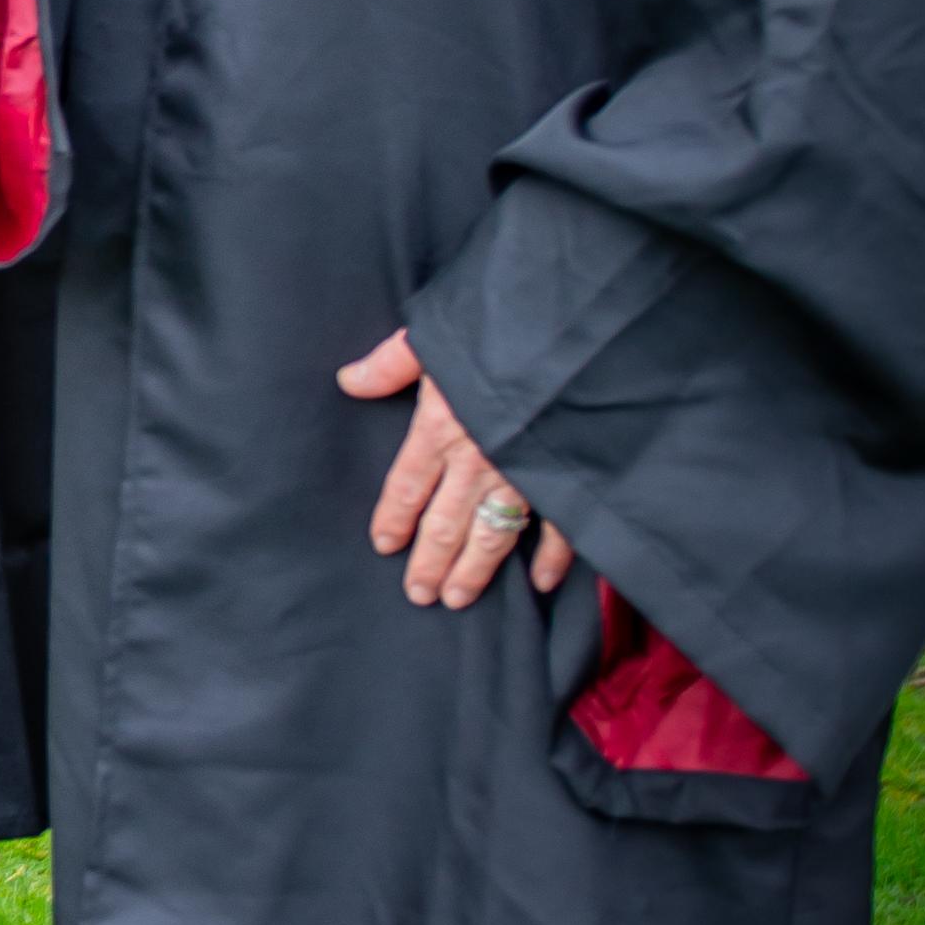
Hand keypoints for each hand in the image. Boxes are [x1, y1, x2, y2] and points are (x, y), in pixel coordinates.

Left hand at [340, 328, 573, 608]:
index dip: (393, 519)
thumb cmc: (499, 325)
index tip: (384, 546)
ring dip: (472, 571)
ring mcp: (522, 474)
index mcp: (440, 427)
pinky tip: (538, 583)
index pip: (406, 486)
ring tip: (455, 599)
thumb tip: (349, 380)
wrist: (574, 325)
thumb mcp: (435, 334)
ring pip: (491, 536)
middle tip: (418, 595)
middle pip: (444, 524)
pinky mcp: (564, 475)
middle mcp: (477, 459)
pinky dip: (551, 558)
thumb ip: (391, 363)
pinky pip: (558, 527)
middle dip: (429, 562)